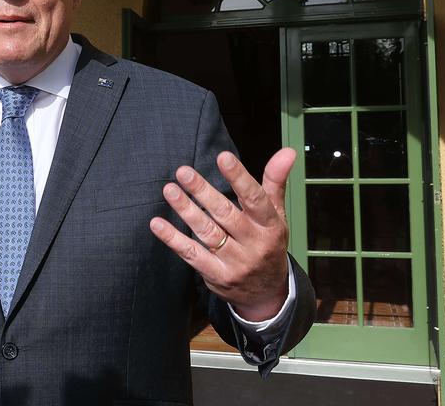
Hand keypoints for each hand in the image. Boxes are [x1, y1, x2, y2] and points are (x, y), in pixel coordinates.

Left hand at [148, 149, 293, 320]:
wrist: (267, 293)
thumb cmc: (268, 242)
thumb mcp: (276, 214)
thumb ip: (275, 182)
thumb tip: (287, 151)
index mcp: (270, 226)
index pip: (255, 199)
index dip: (239, 178)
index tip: (223, 157)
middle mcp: (254, 244)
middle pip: (225, 214)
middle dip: (203, 192)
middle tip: (183, 172)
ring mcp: (235, 262)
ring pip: (207, 233)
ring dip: (186, 210)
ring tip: (169, 190)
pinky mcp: (216, 276)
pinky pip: (192, 255)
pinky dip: (173, 239)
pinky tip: (157, 223)